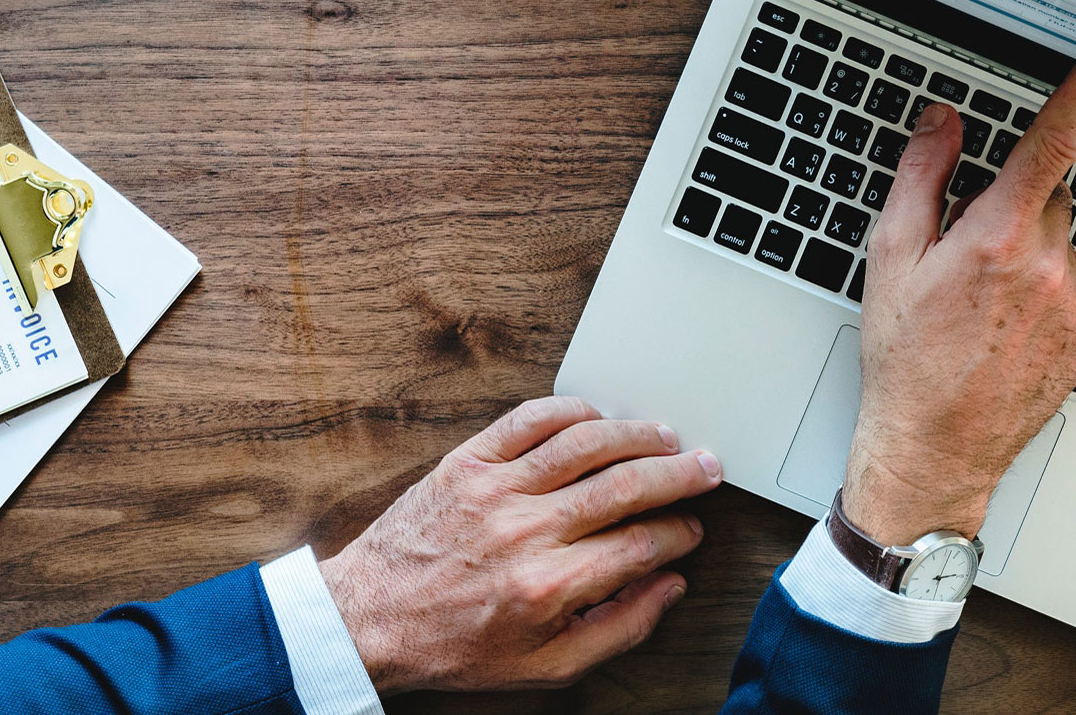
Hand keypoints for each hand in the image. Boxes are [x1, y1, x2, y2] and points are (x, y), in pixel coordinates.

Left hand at [316, 396, 721, 693]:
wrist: (371, 620)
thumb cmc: (455, 646)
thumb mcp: (545, 666)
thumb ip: (618, 629)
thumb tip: (668, 588)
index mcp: (549, 585)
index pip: (641, 544)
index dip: (679, 534)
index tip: (690, 530)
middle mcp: (526, 531)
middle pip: (626, 485)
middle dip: (678, 474)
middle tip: (705, 469)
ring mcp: (495, 489)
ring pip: (586, 442)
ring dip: (637, 434)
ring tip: (664, 436)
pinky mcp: (467, 462)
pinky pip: (529, 419)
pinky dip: (571, 409)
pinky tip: (597, 418)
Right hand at [844, 39, 1075, 545]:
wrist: (935, 449)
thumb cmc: (904, 360)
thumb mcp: (891, 258)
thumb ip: (922, 176)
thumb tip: (943, 123)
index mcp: (995, 239)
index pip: (1050, 143)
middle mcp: (1046, 267)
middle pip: (1049, 196)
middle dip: (1014, 208)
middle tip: (967, 258)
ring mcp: (1075, 305)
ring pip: (1062, 245)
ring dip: (1031, 257)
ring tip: (983, 309)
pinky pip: (1075, 288)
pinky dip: (1047, 296)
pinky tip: (1006, 332)